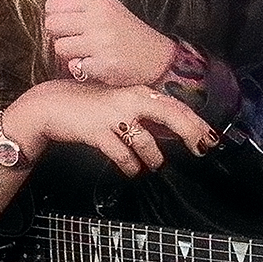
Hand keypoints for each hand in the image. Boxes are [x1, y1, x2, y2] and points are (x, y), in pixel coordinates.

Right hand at [8, 80, 217, 177]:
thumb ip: (143, 114)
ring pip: (147, 142)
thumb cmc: (88, 106)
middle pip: (170, 115)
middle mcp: (129, 100)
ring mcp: (113, 116)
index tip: (210, 136)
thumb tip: (169, 131)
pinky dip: (130, 165)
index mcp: (138, 93)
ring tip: (153, 164)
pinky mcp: (98, 132)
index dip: (195, 121)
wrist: (52, 106)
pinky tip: (131, 169)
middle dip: (190, 133)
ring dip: (153, 158)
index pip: (175, 105)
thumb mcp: (119, 103)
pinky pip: (123, 155)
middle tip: (202, 149)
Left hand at [43, 0, 175, 87]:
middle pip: (51, 24)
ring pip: (59, 47)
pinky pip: (73, 67)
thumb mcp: (105, 5)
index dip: (55, 16)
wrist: (158, 58)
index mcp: (98, 0)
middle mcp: (99, 18)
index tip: (68, 23)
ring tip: (87, 52)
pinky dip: (81, 69)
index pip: (52, 4)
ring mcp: (102, 42)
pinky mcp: (105, 65)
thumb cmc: (126, 31)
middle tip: (76, 39)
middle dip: (59, 35)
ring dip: (69, 53)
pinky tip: (95, 64)